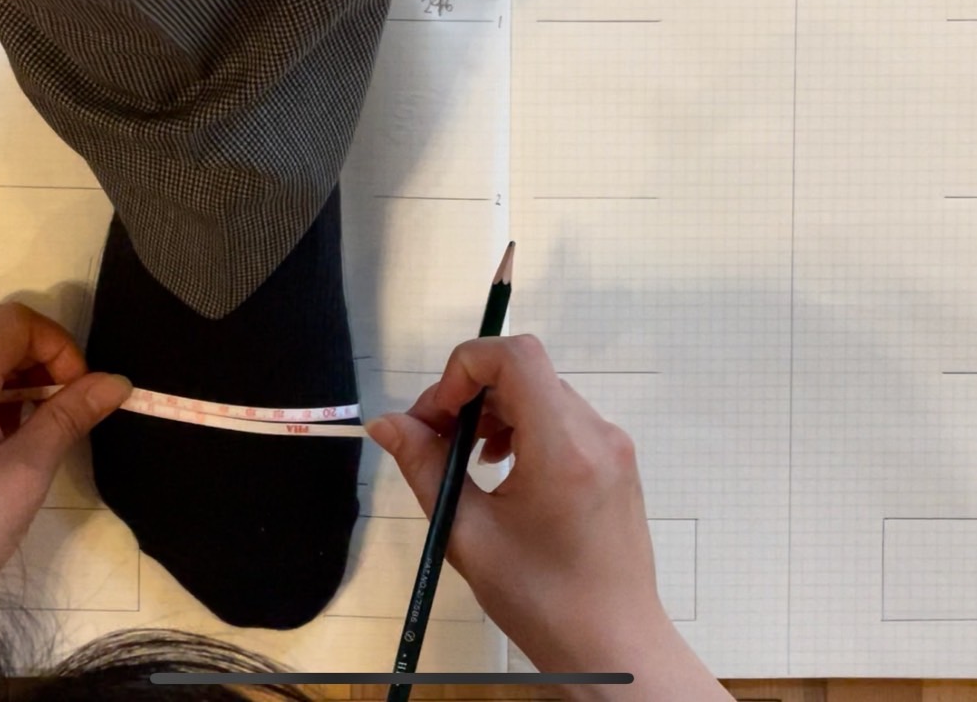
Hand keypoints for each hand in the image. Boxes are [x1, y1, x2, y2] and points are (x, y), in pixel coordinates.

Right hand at [367, 335, 731, 700]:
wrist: (613, 644)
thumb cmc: (539, 599)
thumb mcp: (467, 533)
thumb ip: (425, 467)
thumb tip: (387, 422)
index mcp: (563, 449)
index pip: (515, 357)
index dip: (463, 368)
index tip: (436, 415)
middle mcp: (596, 433)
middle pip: (524, 372)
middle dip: (468, 393)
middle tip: (433, 439)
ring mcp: (612, 444)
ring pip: (541, 392)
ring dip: (493, 410)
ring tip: (466, 460)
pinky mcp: (614, 458)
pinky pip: (561, 417)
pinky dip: (522, 426)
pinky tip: (501, 468)